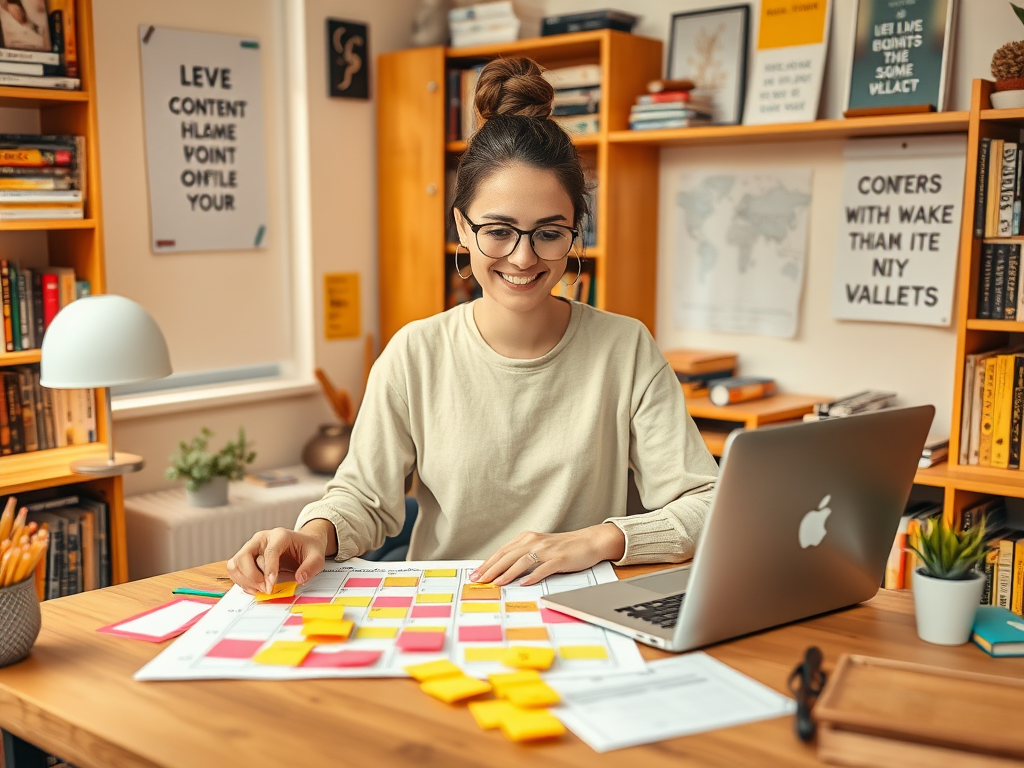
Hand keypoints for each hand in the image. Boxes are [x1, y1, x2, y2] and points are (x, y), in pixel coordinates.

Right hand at [226, 520, 333, 594]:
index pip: (269, 552)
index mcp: (279, 535)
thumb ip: (311, 567)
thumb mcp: (317, 557)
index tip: (271, 585)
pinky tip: (255, 588)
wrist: (303, 544)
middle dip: (252, 576)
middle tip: (266, 589)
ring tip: (260, 589)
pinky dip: (241, 581)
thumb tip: (300, 578)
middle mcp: (261, 539)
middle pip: (244, 556)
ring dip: (245, 580)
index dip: (269, 569)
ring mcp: (252, 547)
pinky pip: (235, 569)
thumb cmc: (308, 549)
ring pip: (236, 563)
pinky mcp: (246, 557)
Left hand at [471, 523, 625, 586]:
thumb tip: (501, 570)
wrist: (588, 541)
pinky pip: (544, 568)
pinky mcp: (559, 558)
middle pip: (508, 555)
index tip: (475, 574)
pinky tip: (524, 583)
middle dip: (491, 569)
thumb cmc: (563, 547)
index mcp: (527, 538)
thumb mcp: (539, 547)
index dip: (487, 563)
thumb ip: (522, 555)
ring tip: (497, 583)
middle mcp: (534, 541)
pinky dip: (533, 575)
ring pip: (522, 561)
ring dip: (508, 573)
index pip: (502, 552)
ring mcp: (547, 550)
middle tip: (479, 581)